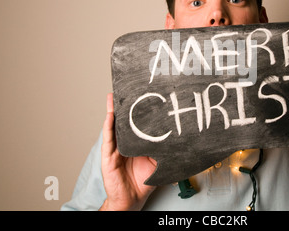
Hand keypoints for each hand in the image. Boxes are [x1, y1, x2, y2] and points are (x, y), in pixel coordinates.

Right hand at [99, 93, 156, 210]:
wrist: (133, 198)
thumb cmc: (144, 180)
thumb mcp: (158, 160)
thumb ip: (164, 148)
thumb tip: (180, 137)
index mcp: (136, 143)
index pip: (137, 124)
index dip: (138, 111)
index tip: (142, 96)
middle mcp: (124, 143)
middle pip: (123, 122)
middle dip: (123, 106)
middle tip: (125, 89)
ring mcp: (115, 149)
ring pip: (113, 126)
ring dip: (112, 111)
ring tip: (112, 97)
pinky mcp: (109, 156)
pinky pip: (108, 139)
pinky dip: (108, 126)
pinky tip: (110, 115)